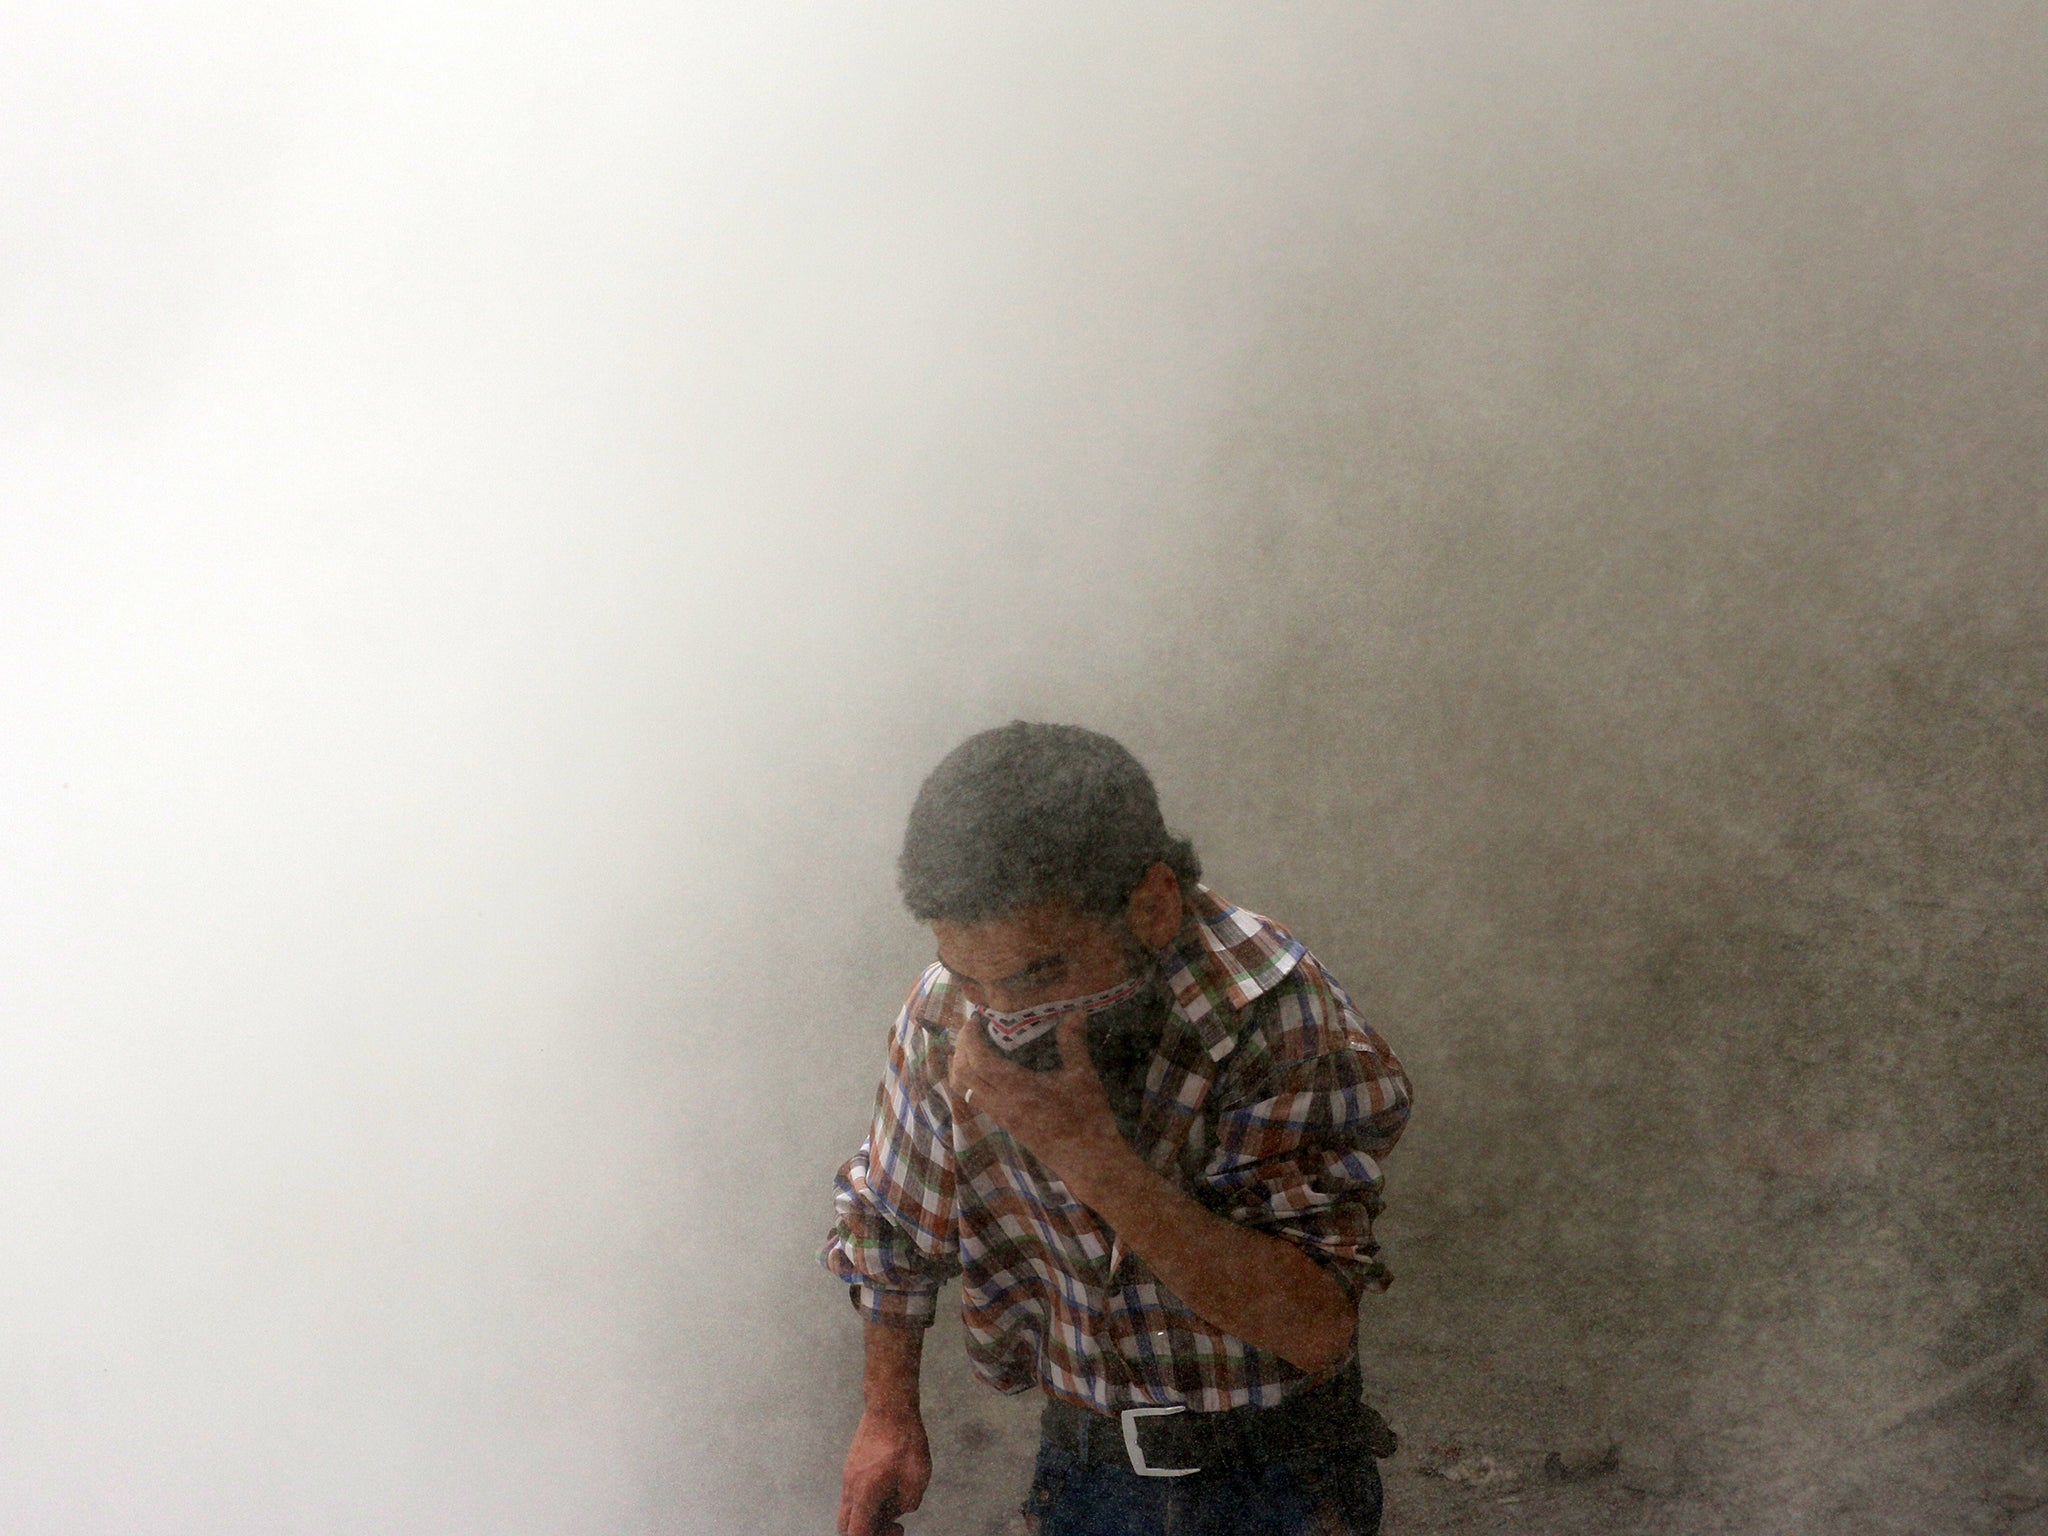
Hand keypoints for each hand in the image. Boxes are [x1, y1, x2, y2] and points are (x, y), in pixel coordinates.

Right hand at [837, 1408, 929, 1535]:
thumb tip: (900, 1510)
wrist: (890, 1405)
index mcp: (864, 1495)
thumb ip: (907, 1503)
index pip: (856, 1534)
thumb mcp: (917, 1477)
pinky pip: (854, 1492)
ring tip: (896, 1498)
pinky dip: (868, 1498)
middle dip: (869, 1531)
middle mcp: (850, 1487)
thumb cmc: (904, 1439)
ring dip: (870, 1513)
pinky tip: (890, 1483)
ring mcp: (848, 1474)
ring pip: (850, 1508)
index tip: (897, 1529)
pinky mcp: (852, 1464)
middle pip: (846, 1526)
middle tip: (894, 1523)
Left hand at [948, 1011, 1118, 1176]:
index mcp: (1019, 1090)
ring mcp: (1001, 1117)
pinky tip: (985, 1068)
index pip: (979, 1061)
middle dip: (962, 1046)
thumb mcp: (1083, 1076)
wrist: (1087, 1160)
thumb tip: (1075, 1010)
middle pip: (962, 1073)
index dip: (971, 1036)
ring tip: (975, 1044)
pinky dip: (968, 1079)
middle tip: (975, 1027)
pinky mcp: (1004, 1124)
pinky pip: (973, 1098)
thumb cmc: (1087, 1118)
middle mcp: (1002, 1105)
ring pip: (962, 1088)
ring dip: (961, 1063)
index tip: (978, 1017)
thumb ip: (1073, 1042)